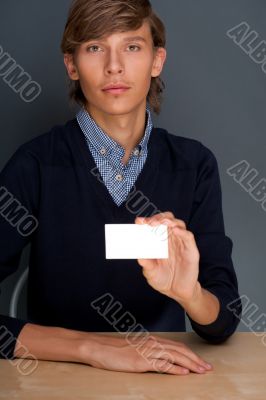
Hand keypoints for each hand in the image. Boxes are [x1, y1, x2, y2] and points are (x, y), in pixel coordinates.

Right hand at [78, 334, 212, 374]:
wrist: (98, 347)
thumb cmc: (114, 349)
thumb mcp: (134, 349)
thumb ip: (147, 352)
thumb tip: (160, 359)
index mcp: (151, 341)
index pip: (176, 346)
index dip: (190, 354)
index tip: (201, 361)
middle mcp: (151, 344)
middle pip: (179, 350)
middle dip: (195, 359)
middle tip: (208, 368)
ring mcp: (146, 352)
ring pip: (174, 356)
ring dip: (190, 364)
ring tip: (201, 371)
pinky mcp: (140, 362)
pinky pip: (161, 365)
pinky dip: (175, 369)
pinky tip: (183, 373)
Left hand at [135, 212, 199, 303]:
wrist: (177, 292)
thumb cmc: (163, 279)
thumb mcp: (150, 272)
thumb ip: (146, 263)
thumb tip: (139, 255)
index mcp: (159, 241)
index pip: (154, 225)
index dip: (147, 221)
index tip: (138, 221)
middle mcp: (170, 239)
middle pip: (167, 220)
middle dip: (158, 218)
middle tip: (150, 223)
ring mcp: (181, 243)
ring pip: (178, 224)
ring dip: (169, 221)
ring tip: (161, 223)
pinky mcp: (191, 250)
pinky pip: (188, 237)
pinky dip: (182, 232)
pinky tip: (175, 231)